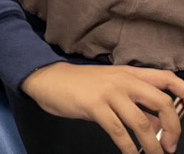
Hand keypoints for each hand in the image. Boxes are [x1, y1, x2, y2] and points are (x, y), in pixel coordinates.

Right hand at [21, 62, 183, 153]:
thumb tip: (160, 128)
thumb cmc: (82, 85)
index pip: (166, 78)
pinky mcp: (94, 106)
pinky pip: (118, 132)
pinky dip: (129, 148)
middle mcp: (123, 80)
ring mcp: (109, 92)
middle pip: (161, 102)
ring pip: (142, 122)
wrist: (48, 79)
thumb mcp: (112, 90)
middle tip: (171, 145)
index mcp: (130, 73)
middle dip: (174, 127)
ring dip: (153, 145)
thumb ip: (137, 106)